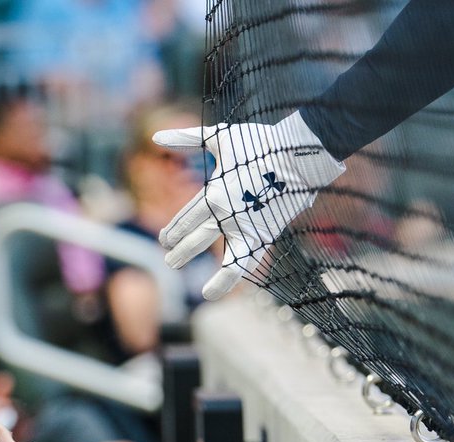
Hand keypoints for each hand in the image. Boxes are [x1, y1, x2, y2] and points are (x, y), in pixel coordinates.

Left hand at [154, 111, 344, 299]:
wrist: (298, 155)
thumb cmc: (260, 142)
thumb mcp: (219, 137)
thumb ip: (186, 139)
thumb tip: (155, 136)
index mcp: (213, 193)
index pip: (185, 219)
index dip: (173, 231)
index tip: (164, 239)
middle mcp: (225, 214)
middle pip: (194, 237)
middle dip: (179, 249)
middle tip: (169, 260)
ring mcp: (245, 228)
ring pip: (216, 256)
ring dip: (201, 268)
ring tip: (188, 279)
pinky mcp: (264, 236)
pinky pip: (243, 265)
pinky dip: (227, 281)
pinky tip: (213, 293)